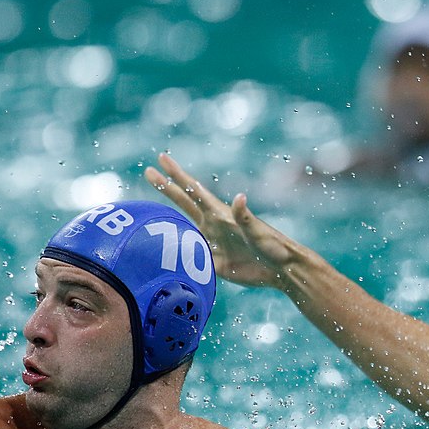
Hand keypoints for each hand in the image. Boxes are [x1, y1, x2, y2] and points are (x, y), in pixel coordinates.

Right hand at [144, 153, 296, 288]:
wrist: (280, 270)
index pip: (193, 190)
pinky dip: (174, 252)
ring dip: (166, 219)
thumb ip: (245, 216)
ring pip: (182, 228)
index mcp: (220, 214)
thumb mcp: (258, 232)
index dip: (176, 175)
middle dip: (166, 187)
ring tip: (149, 211)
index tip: (161, 158)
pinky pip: (189, 256)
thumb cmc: (273, 247)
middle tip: (148, 171)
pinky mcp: (212, 262)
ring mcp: (211, 242)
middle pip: (183, 203)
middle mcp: (212, 225)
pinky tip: (161, 250)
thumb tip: (239, 197)